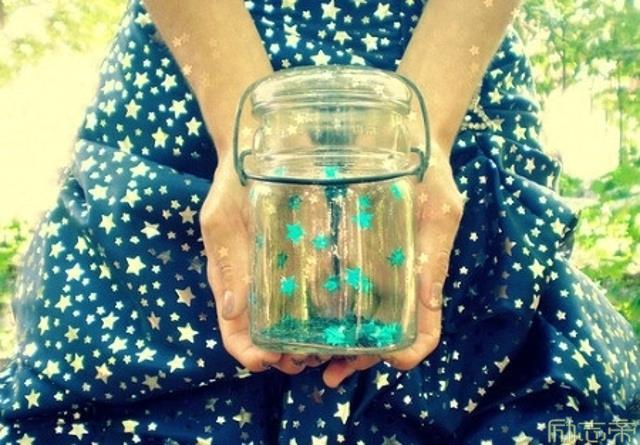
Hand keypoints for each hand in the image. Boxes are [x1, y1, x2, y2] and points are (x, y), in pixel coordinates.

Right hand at [200, 151, 323, 373]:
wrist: (262, 145)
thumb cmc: (234, 181)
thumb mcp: (222, 219)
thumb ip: (227, 261)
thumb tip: (232, 310)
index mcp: (233, 281)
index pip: (235, 331)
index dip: (250, 353)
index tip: (269, 360)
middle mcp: (261, 283)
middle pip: (270, 335)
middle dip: (286, 355)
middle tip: (307, 358)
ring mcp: (288, 272)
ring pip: (299, 321)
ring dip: (311, 341)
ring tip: (329, 347)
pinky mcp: (313, 256)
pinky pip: (322, 290)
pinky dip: (332, 311)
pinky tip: (349, 316)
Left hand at [322, 144, 464, 387]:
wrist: (400, 136)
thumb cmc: (429, 174)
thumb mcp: (438, 212)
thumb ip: (434, 258)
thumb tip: (426, 309)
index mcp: (419, 276)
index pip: (422, 327)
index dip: (410, 350)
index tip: (392, 361)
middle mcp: (393, 280)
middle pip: (379, 334)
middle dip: (357, 359)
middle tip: (327, 371)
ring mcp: (367, 269)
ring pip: (351, 321)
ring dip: (331, 345)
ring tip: (302, 357)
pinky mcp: (342, 253)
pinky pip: (329, 289)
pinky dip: (315, 314)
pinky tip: (292, 322)